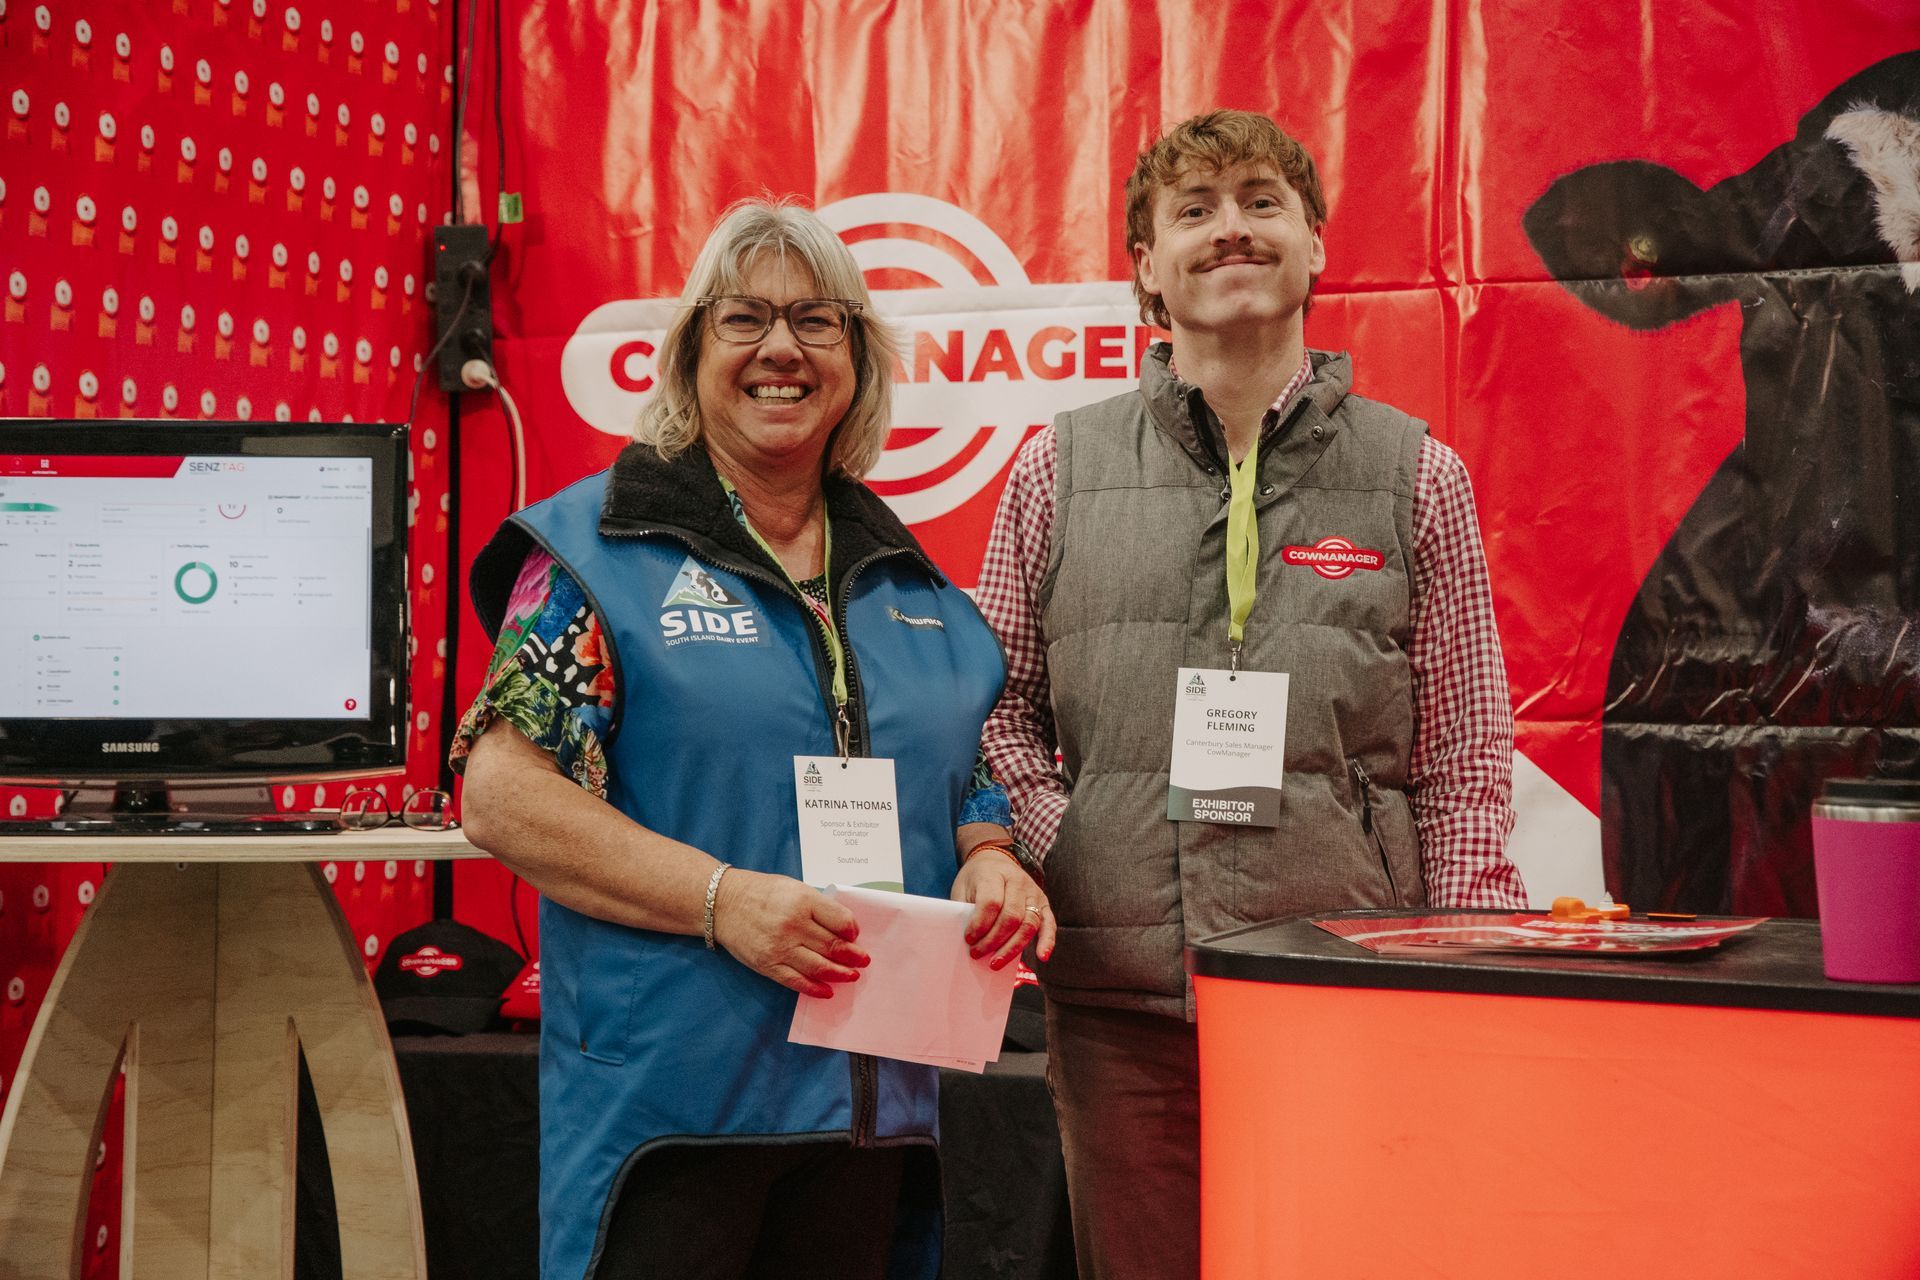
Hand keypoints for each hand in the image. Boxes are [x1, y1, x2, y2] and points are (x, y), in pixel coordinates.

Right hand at [711, 868, 869, 997]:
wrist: (722, 903)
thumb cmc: (762, 893)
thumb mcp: (794, 888)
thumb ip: (817, 906)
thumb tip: (842, 928)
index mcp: (803, 901)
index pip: (840, 920)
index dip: (853, 931)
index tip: (856, 935)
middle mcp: (793, 924)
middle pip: (832, 946)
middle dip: (852, 956)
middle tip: (863, 961)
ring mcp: (780, 947)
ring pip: (819, 966)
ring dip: (839, 973)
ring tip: (852, 976)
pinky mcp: (768, 964)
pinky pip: (796, 981)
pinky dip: (814, 988)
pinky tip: (827, 991)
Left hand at [950, 850, 1054, 968]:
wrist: (994, 861)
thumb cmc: (975, 880)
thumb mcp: (962, 888)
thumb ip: (964, 911)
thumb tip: (969, 942)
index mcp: (994, 874)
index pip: (991, 902)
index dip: (979, 925)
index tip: (968, 939)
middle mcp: (1017, 881)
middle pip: (1011, 916)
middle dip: (993, 940)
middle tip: (977, 953)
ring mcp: (1034, 892)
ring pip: (1029, 924)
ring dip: (1012, 947)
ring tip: (996, 962)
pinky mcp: (1044, 903)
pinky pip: (1049, 923)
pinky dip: (1047, 941)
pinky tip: (1042, 956)